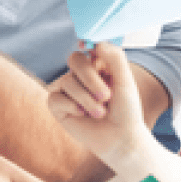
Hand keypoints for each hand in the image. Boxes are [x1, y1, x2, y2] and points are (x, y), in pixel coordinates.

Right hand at [46, 42, 150, 168]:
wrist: (120, 138)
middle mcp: (82, 75)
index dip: (86, 45)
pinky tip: (82, 115)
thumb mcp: (125, 81)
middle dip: (90, 78)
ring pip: (67, 81)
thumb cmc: (125, 110)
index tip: (86, 46)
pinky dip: (71, 106)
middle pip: (75, 60)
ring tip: (101, 113)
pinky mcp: (58, 106)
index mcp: (98, 65)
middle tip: (107, 96)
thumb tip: (95, 43)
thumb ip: (114, 57)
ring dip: (86, 99)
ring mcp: (68, 90)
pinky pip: (55, 98)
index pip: (88, 48)